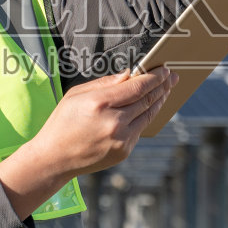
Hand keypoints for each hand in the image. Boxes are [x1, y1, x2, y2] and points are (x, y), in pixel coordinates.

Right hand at [0, 67, 179, 217]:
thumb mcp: (76, 95)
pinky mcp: (124, 151)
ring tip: (166, 90)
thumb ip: (105, 83)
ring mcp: (121, 139)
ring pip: (148, 115)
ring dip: (159, 101)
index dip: (154, 77)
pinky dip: (146, 116)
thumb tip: (129, 74)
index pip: (137, 86)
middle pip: (147, 100)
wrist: (55, 158)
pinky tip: (150, 107)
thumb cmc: (63, 122)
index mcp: (100, 103)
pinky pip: (140, 129)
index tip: (164, 69)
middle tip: (173, 76)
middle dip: (162, 86)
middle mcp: (114, 121)